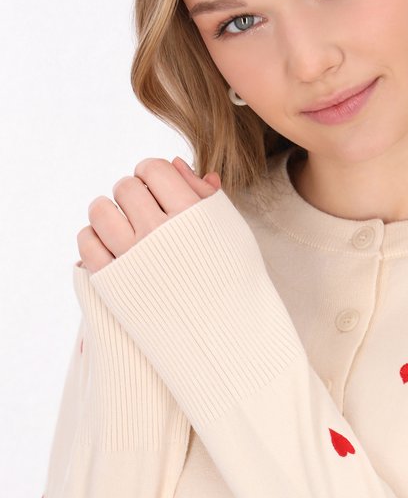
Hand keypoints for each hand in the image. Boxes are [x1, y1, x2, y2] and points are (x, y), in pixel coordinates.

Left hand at [76, 156, 220, 274]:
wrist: (225, 334)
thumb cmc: (232, 276)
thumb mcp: (229, 228)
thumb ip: (203, 193)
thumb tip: (175, 164)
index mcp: (190, 214)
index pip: (153, 169)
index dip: (152, 172)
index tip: (156, 187)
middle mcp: (159, 233)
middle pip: (126, 187)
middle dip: (132, 192)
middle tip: (142, 208)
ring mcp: (132, 258)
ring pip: (100, 210)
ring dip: (107, 209)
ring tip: (120, 222)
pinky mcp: (112, 283)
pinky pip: (86, 243)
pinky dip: (93, 237)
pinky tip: (109, 243)